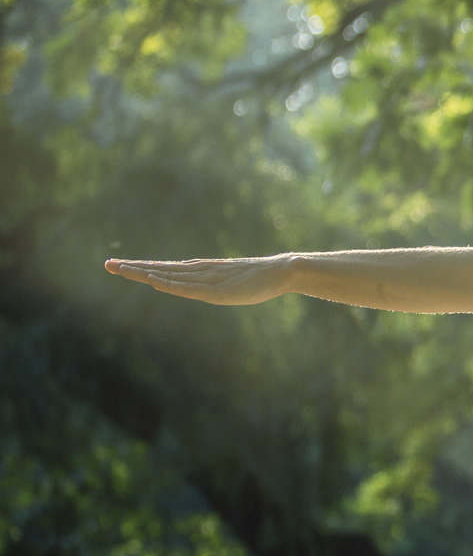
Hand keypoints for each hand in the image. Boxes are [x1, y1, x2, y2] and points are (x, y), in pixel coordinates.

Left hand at [104, 254, 293, 305]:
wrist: (282, 271)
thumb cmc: (259, 277)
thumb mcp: (230, 281)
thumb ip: (216, 283)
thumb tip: (209, 287)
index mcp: (200, 270)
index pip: (163, 268)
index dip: (140, 267)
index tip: (118, 265)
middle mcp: (198, 271)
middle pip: (160, 268)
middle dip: (133, 267)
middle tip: (107, 264)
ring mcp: (206, 280)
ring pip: (168, 275)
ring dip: (143, 272)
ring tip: (121, 269)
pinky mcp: (216, 290)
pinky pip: (187, 287)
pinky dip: (168, 283)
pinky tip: (153, 280)